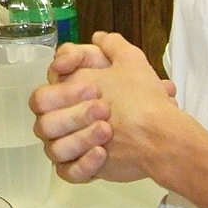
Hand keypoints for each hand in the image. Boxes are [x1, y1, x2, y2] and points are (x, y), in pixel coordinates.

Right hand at [31, 32, 179, 184]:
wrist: (163, 136)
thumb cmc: (143, 98)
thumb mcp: (132, 63)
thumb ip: (113, 45)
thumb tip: (98, 36)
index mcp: (70, 95)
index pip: (46, 87)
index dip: (60, 84)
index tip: (81, 78)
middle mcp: (64, 120)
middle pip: (44, 119)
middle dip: (71, 112)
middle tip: (102, 107)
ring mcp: (69, 146)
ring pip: (53, 147)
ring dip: (78, 137)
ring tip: (107, 130)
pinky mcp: (79, 169)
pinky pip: (67, 171)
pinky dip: (82, 164)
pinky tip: (101, 153)